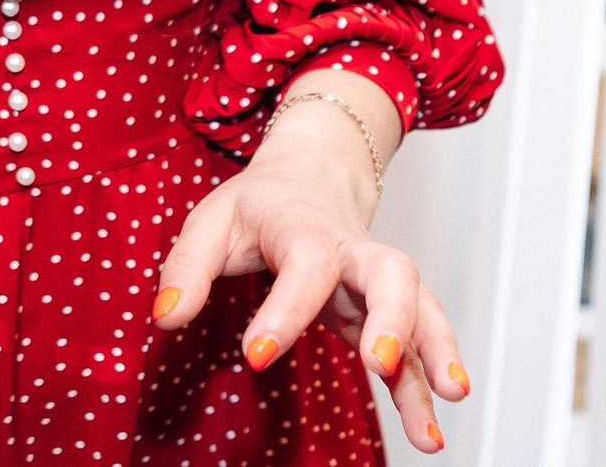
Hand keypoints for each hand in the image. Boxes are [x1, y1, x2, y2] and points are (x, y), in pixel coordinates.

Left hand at [151, 97, 470, 452]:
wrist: (311, 176)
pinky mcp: (384, 313)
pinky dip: (425, 384)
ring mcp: (376, 282)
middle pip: (392, 272)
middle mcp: (353, 252)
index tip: (257, 354)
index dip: (285, 310)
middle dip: (394, 318)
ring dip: (432, 357)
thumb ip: (186, 268)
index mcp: (304, 226)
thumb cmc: (259, 205)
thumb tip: (165, 319)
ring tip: (440, 412)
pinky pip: (415, 345)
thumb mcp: (211, 220)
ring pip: (421, 308)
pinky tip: (429, 429)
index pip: (306, 262)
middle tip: (380, 363)